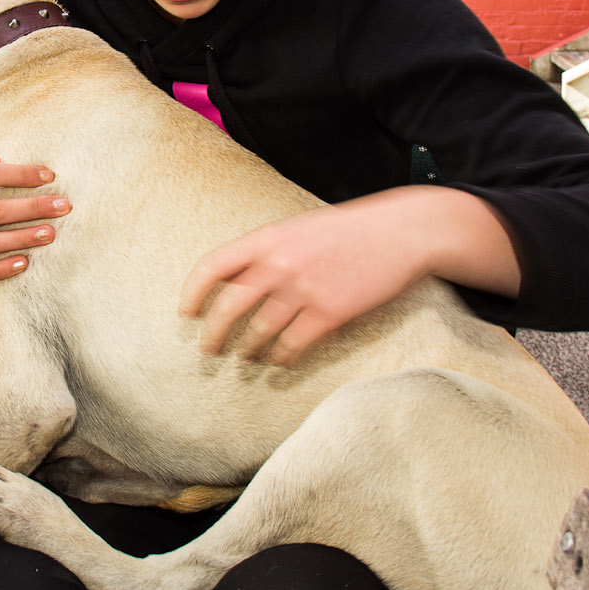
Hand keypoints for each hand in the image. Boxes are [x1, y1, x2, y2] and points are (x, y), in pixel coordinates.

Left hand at [178, 187, 520, 365]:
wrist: (402, 231)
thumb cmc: (349, 230)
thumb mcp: (299, 228)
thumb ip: (268, 251)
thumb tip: (236, 280)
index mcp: (268, 238)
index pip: (213, 266)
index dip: (193, 293)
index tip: (187, 313)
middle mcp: (279, 264)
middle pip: (229, 307)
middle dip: (214, 335)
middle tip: (209, 350)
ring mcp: (304, 290)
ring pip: (260, 332)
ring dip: (250, 351)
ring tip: (248, 357)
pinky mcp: (330, 313)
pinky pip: (293, 345)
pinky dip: (282, 358)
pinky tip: (280, 361)